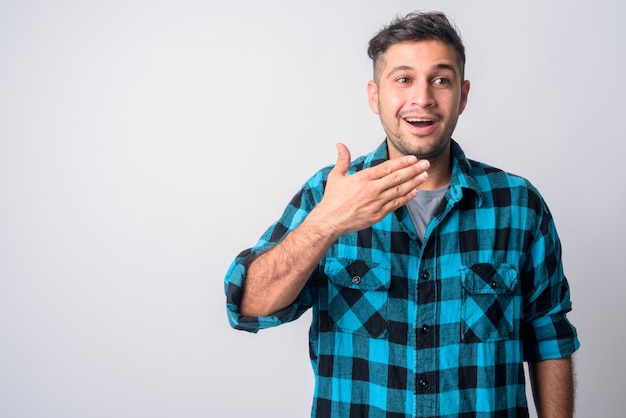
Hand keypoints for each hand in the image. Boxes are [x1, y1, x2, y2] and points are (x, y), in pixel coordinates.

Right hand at [311, 143, 429, 236]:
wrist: (330, 221)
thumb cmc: (332, 200)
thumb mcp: (336, 176)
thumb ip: (343, 159)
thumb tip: (340, 145)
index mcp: (363, 178)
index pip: (387, 167)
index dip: (402, 162)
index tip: (413, 158)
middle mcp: (372, 189)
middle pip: (397, 177)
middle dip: (413, 170)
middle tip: (425, 164)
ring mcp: (376, 203)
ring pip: (400, 190)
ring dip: (414, 182)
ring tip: (424, 175)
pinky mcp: (378, 214)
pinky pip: (396, 204)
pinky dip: (406, 198)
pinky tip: (414, 192)